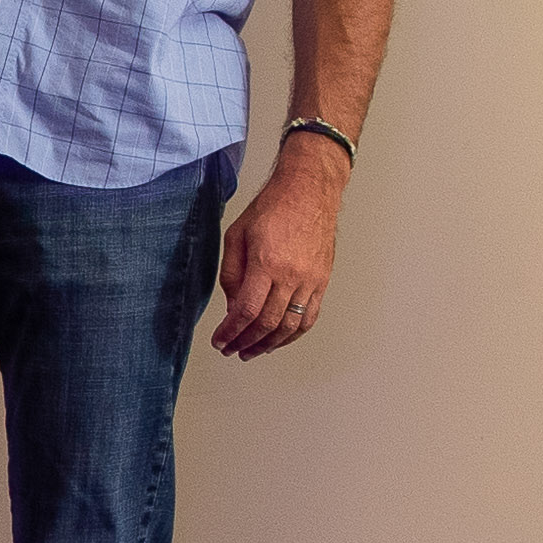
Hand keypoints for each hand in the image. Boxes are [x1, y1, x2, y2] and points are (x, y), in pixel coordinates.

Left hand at [209, 145, 344, 358]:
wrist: (308, 191)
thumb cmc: (272, 207)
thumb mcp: (236, 236)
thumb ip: (231, 275)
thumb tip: (233, 308)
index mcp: (266, 263)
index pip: (246, 311)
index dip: (231, 332)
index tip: (220, 341)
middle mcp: (291, 276)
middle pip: (267, 324)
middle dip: (246, 343)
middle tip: (232, 350)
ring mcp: (310, 281)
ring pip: (290, 326)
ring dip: (269, 345)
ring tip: (252, 351)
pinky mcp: (322, 282)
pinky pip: (309, 318)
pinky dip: (292, 335)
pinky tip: (278, 340)